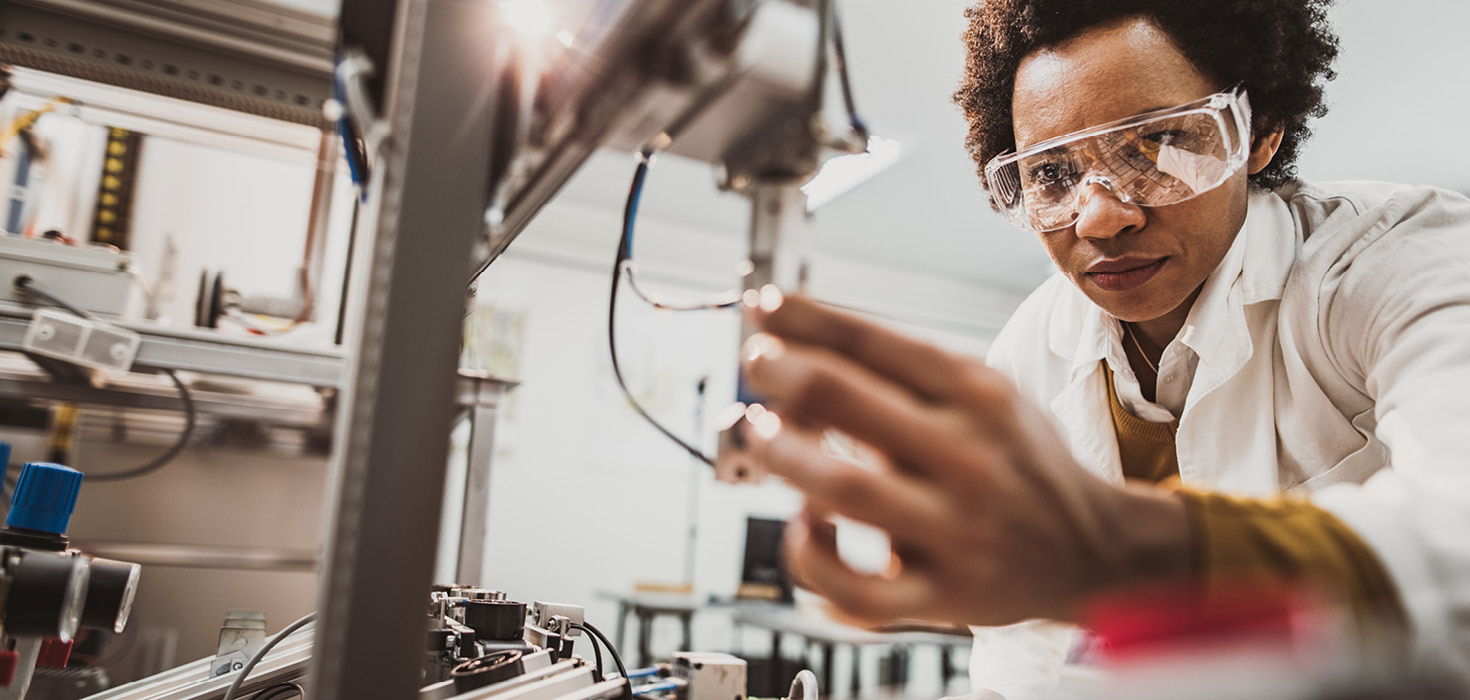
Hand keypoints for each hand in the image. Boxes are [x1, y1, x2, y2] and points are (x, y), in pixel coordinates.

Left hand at [739, 294, 1188, 626]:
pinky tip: (805, 527)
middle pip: (844, 398)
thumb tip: (802, 341)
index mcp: (977, 394)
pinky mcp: (944, 596)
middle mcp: (968, 455)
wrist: (1094, 551)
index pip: (873, 340)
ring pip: (841, 487)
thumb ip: (906, 372)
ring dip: (783, 454)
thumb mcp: (986, 394)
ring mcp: (955, 529)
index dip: (803, 318)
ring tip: (760, 432)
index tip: (762, 307)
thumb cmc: (1018, 462)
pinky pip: (857, 589)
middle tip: (756, 362)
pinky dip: (813, 558)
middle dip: (781, 371)